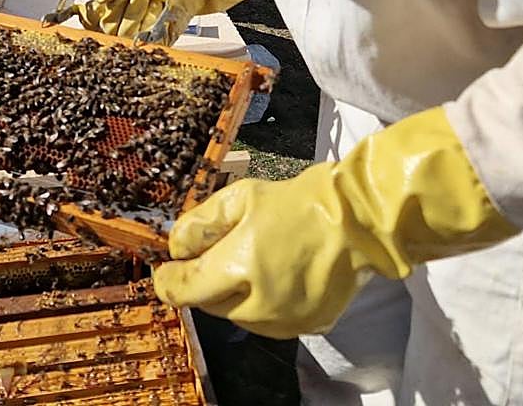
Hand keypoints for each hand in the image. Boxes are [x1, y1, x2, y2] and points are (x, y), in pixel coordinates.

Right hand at [77, 0, 198, 41]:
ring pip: (127, 32)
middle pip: (108, 25)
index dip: (102, 3)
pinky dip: (155, 17)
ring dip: (141, 8)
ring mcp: (131, 39)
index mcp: (100, 10)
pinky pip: (146, 38)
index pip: (87, 17)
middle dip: (126, 2)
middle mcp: (112, 28)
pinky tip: (159, 8)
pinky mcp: (150, 45)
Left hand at [153, 108, 517, 338]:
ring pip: (238, 315)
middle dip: (205, 280)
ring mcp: (285, 320)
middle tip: (216, 252)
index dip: (168, 280)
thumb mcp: (242, 196)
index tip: (164, 272)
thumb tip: (176, 245)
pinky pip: (268, 320)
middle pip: (210, 303)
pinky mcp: (306, 325)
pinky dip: (263, 301)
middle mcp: (260, 303)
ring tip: (253, 258)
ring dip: (234, 293)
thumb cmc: (300, 201)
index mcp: (241, 266)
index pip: (186, 288)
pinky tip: (276, 272)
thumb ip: (201, 222)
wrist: (359, 220)